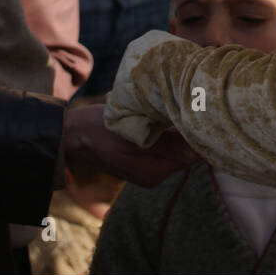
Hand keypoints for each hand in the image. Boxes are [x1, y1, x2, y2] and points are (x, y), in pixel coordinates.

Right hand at [63, 104, 197, 186]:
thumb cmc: (97, 131)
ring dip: (178, 125)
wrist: (70, 135)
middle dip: (190, 128)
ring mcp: (150, 164)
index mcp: (154, 172)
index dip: (199, 134)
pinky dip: (167, 127)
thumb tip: (199, 152)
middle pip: (185, 149)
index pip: (191, 155)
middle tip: (195, 101)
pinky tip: (165, 110)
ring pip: (176, 143)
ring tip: (181, 102)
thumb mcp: (130, 135)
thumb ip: (165, 145)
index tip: (204, 111)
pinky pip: (164, 141)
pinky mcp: (144, 154)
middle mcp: (156, 173)